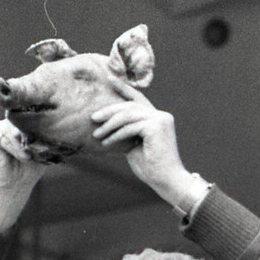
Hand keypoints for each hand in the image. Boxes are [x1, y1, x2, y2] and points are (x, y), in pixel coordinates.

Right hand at [0, 120, 47, 232]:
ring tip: (31, 155)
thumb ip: (44, 138)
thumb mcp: (43, 150)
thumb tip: (55, 129)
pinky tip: (24, 157)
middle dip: (32, 128)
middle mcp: (11, 122)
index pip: (30, 110)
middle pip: (21, 116)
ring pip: (13, 126)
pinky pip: (3, 137)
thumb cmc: (32, 167)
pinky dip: (15, 147)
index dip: (39, 114)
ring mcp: (1, 128)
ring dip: (24, 141)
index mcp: (24, 122)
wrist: (17, 184)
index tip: (50, 122)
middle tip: (40, 144)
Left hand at [89, 82, 199, 208]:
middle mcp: (161, 116)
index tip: (109, 78)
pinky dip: (116, 134)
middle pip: (130, 106)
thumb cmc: (151, 167)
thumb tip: (109, 124)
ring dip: (109, 125)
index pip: (138, 98)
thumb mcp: (135, 145)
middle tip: (93, 118)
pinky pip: (130, 127)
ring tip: (97, 134)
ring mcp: (160, 120)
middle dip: (109, 111)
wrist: (166, 181)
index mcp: (158, 118)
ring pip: (128, 115)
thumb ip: (128, 131)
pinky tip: (106, 142)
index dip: (123, 87)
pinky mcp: (156, 127)